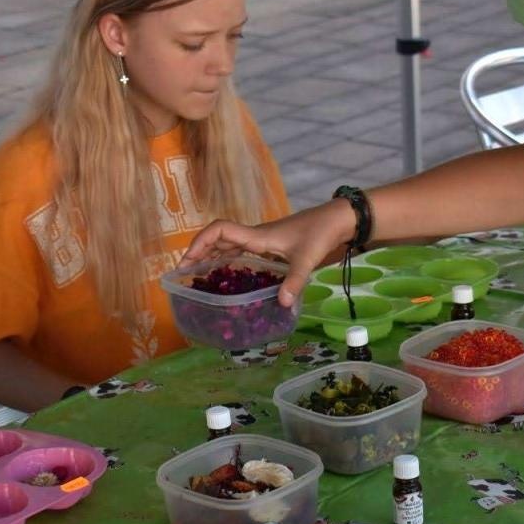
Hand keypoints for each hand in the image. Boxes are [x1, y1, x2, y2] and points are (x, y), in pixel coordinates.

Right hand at [180, 200, 355, 307]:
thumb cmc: (321, 233)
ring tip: (199, 276)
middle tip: (185, 274)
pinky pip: (242, 251)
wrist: (338, 219)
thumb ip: (294, 281)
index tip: (187, 262)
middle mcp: (256, 236)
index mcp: (258, 236)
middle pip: (218, 239)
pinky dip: (230, 260)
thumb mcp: (307, 259)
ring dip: (212, 256)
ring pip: (229, 245)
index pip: (220, 231)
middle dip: (199, 253)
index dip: (200, 243)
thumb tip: (282, 304)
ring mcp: (263, 241)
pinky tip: (230, 276)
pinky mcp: (272, 246)